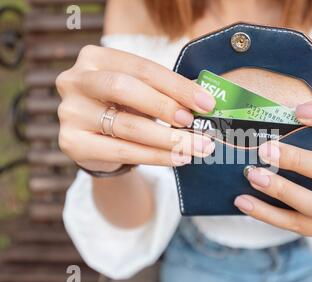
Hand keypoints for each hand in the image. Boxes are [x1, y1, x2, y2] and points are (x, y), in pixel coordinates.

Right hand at [56, 45, 215, 172]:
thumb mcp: (143, 94)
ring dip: (168, 139)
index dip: (177, 86)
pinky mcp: (72, 142)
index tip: (207, 102)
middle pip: (125, 89)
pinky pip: (122, 151)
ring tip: (197, 147)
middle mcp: (75, 80)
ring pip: (127, 126)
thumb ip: (167, 93)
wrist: (96, 141)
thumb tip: (206, 101)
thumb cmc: (124, 108)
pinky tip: (179, 158)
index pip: (142, 68)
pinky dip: (156, 156)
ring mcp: (70, 112)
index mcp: (95, 58)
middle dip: (166, 106)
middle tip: (195, 122)